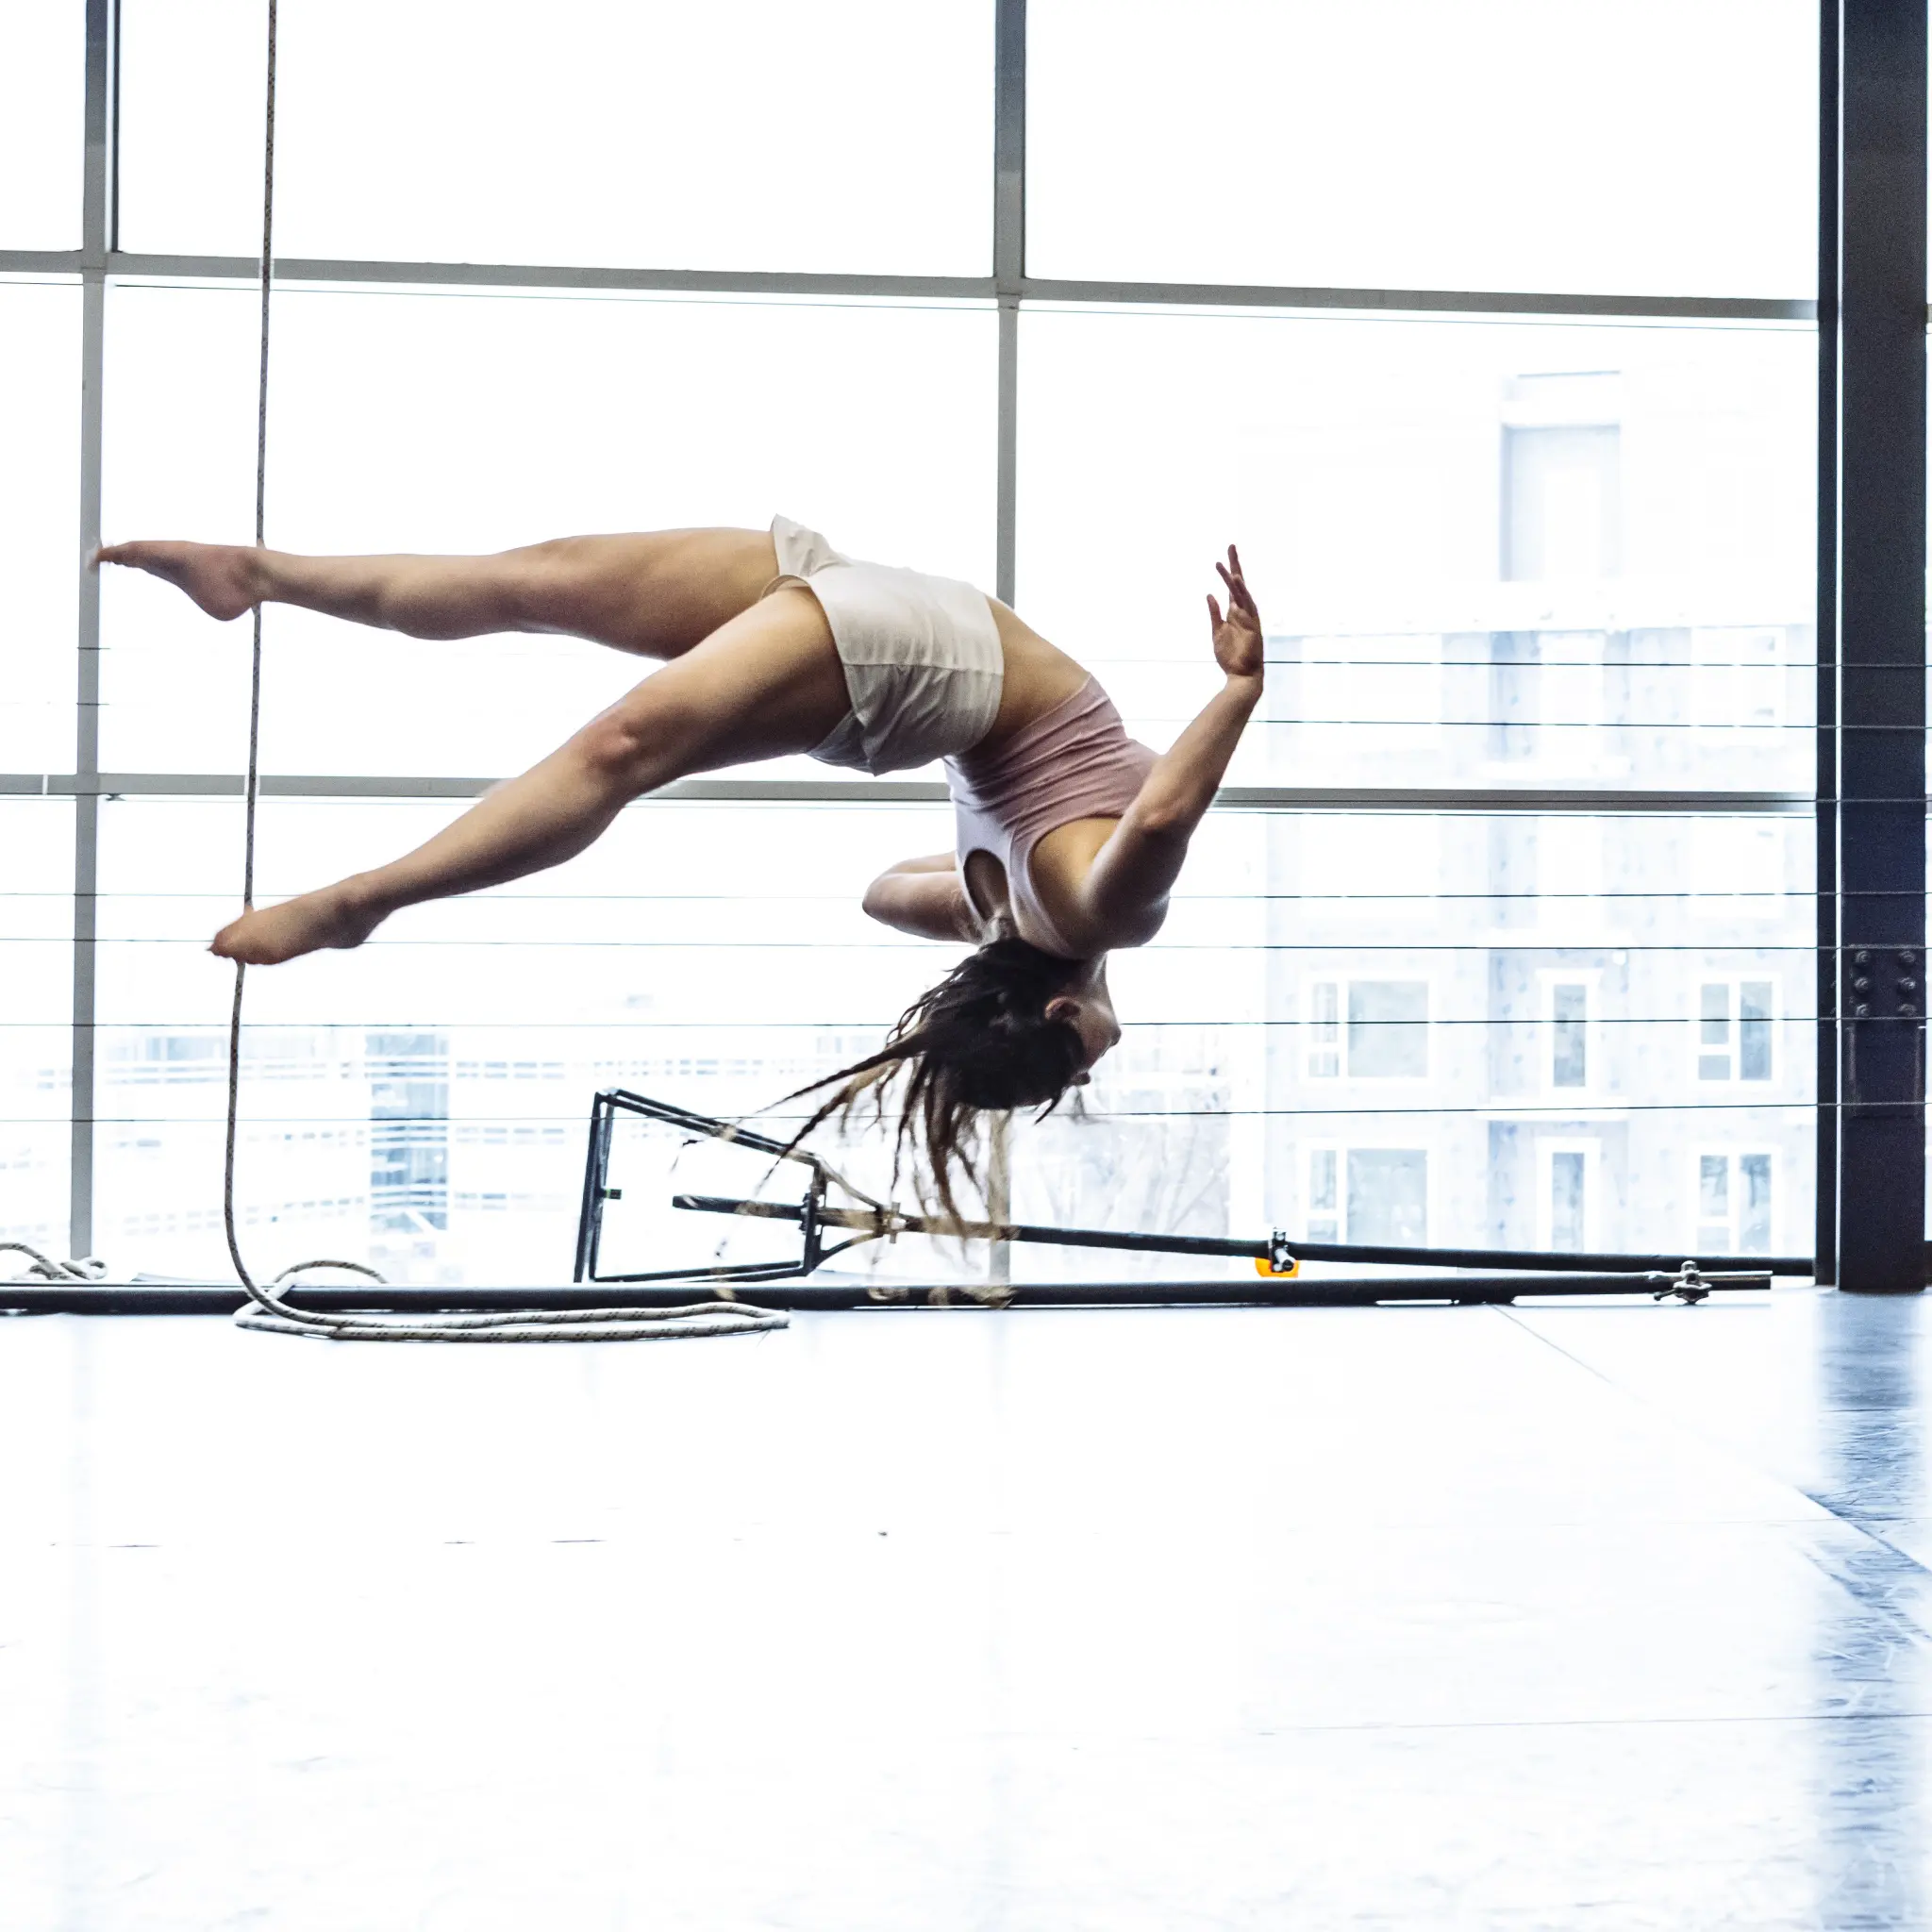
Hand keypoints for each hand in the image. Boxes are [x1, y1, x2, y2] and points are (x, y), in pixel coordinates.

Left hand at [1206, 545, 1262, 683]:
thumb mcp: (1217, 632)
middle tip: (1230, 546)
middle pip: (1239, 584)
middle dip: (1235, 565)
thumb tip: (1210, 595)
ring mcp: (1248, 617)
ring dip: (1234, 578)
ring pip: (1241, 592)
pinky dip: (1241, 592)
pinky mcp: (1251, 625)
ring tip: (1226, 563)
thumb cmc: (1230, 657)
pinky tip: (1235, 580)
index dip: (1228, 572)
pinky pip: (1246, 605)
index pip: (1232, 587)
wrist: (1241, 676)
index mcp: (1235, 612)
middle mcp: (1243, 611)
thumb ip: (1214, 613)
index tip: (1223, 557)